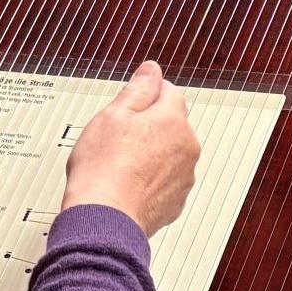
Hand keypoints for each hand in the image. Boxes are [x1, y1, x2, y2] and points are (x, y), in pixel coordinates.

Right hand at [63, 61, 200, 237]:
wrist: (104, 218)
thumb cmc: (104, 168)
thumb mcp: (113, 115)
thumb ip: (137, 89)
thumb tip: (151, 71)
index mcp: (174, 122)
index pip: (169, 92)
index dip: (146, 94)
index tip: (130, 104)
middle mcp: (187, 149)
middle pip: (170, 125)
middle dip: (148, 126)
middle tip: (117, 137)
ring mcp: (183, 178)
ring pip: (169, 154)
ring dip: (151, 154)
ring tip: (120, 164)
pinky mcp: (175, 203)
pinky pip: (164, 182)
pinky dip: (150, 181)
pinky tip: (127, 184)